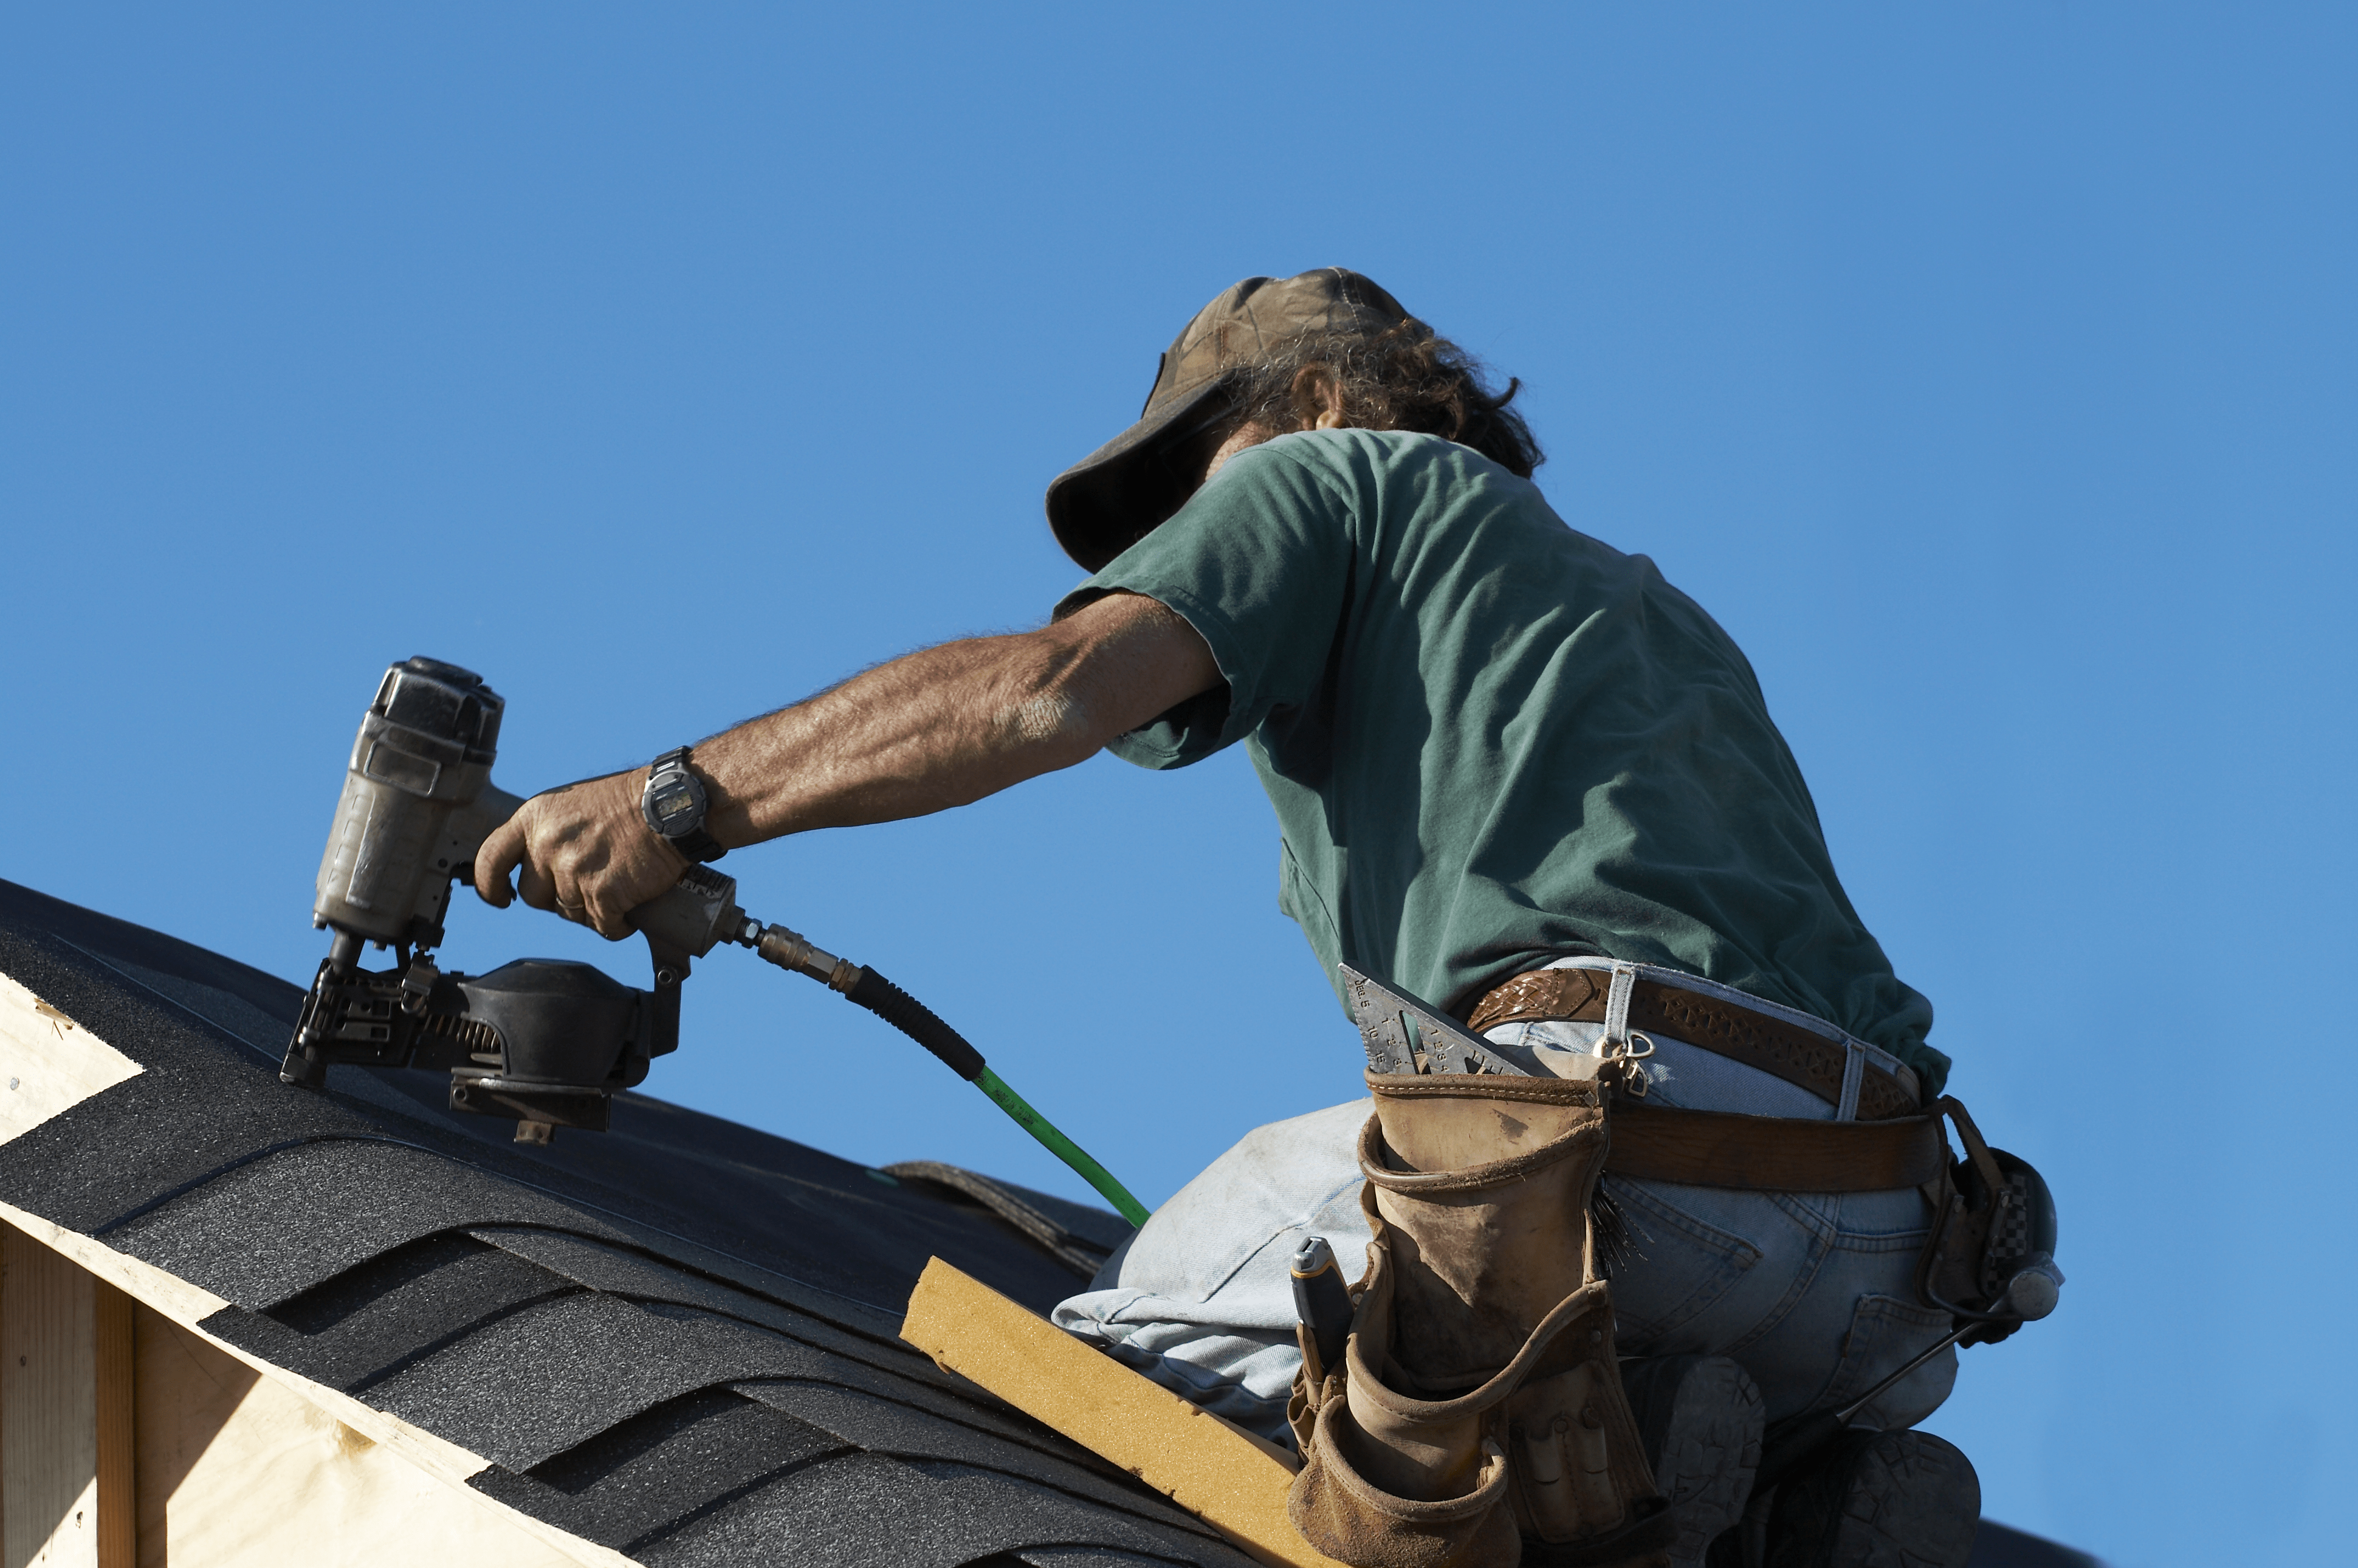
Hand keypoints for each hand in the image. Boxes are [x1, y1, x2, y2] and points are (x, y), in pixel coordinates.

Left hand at [473, 770, 688, 939]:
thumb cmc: (633, 801)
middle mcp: (547, 844)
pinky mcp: (602, 894)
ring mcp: (573, 870)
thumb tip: (541, 870)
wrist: (673, 805)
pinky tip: (632, 906)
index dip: (490, 886)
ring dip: (594, 911)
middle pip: (533, 897)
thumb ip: (550, 834)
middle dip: (558, 899)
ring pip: (571, 914)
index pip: (490, 859)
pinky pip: (603, 926)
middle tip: (590, 885)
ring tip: (620, 888)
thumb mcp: (574, 806)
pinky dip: (619, 924)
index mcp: (535, 817)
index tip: (500, 899)